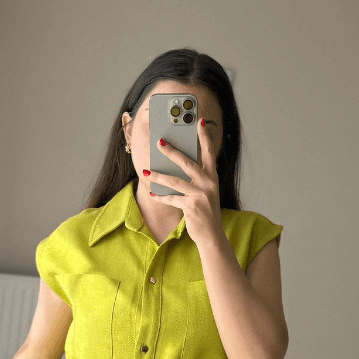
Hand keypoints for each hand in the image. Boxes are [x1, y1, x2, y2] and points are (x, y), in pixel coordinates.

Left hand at [145, 117, 223, 245]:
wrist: (212, 236)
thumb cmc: (205, 212)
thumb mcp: (204, 193)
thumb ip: (195, 179)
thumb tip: (173, 166)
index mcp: (212, 177)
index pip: (209, 153)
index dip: (205, 137)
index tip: (200, 121)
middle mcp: (209, 183)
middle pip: (187, 162)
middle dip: (171, 151)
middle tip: (159, 141)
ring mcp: (201, 194)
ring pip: (174, 180)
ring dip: (158, 175)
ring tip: (146, 171)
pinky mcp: (192, 206)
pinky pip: (171, 198)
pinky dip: (161, 197)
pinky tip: (153, 194)